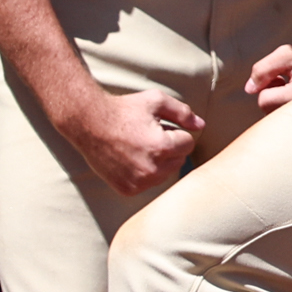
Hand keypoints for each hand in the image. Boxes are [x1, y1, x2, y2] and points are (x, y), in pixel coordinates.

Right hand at [63, 86, 202, 195]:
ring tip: (140, 146)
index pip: (188, 144)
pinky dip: (144, 173)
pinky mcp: (128, 190)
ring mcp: (138, 182)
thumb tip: (202, 125)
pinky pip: (149, 184)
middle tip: (148, 136)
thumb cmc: (124, 109)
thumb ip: (183, 112)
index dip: (176, 132)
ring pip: (165, 174)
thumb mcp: (156, 101)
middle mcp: (151, 169)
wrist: (90, 124)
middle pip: (179, 161)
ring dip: (159, 162)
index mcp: (162, 147)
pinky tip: (131, 159)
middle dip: (169, 148)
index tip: (160, 126)